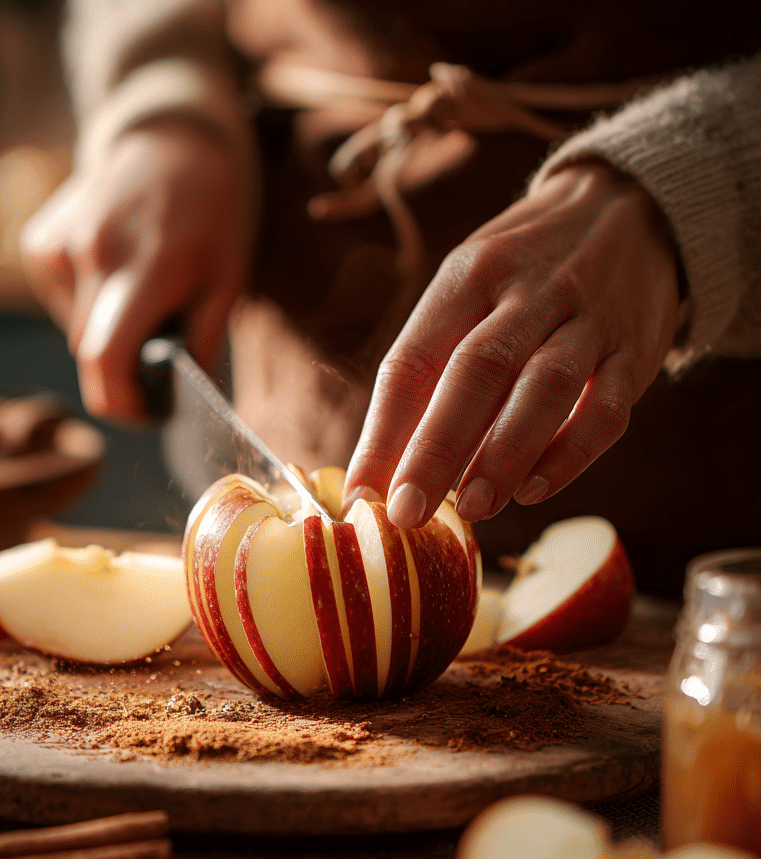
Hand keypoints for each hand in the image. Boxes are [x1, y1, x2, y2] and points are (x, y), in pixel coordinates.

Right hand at [20, 122, 253, 419]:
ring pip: (75, 330)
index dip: (122, 404)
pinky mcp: (38, 242)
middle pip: (91, 352)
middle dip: (124, 371)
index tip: (148, 413)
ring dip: (106, 333)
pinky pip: (61, 303)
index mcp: (146, 265)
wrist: (172, 134)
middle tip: (162, 358)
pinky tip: (116, 273)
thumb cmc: (215, 209)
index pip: (107, 360)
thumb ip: (202, 341)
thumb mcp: (229, 278)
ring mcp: (57, 245)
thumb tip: (181, 398)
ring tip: (144, 294)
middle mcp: (90, 254)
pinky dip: (88, 307)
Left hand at [342, 160, 680, 527]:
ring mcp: (587, 319)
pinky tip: (533, 490)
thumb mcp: (466, 291)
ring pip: (544, 388)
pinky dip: (570, 454)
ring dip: (504, 454)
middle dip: (435, 450)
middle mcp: (526, 292)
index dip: (382, 433)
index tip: (360, 494)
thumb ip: (430, 368)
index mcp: (466, 278)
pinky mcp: (635, 350)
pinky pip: (607, 408)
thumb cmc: (520, 272)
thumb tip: (381, 466)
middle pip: (475, 372)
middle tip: (407, 512)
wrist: (626, 210)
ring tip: (472, 508)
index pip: (412, 360)